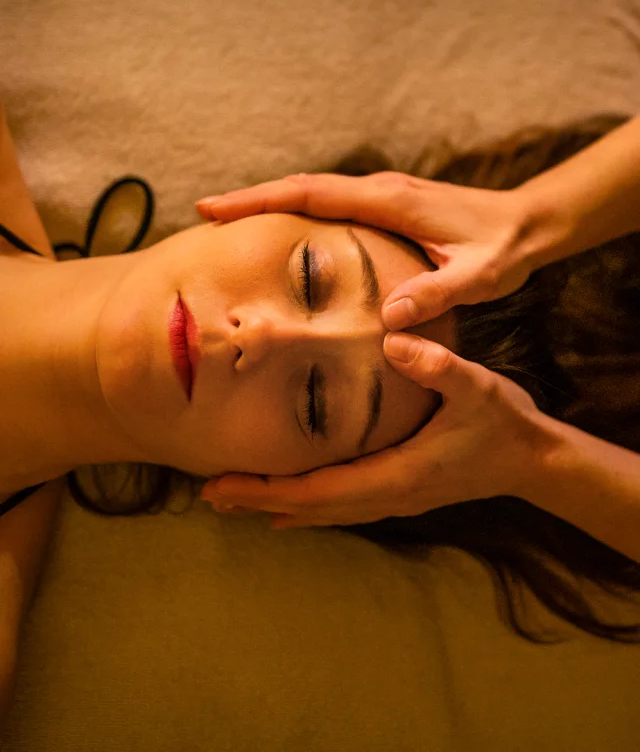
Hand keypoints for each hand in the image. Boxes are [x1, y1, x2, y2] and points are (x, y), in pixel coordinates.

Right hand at [196, 172, 532, 327]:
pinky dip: (296, 212)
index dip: (260, 200)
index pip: (311, 195)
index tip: (215, 208)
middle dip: (251, 198)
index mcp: (388, 202)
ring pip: (312, 193)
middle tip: (204, 213)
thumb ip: (434, 293)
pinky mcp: (386, 206)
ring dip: (270, 203)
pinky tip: (283, 233)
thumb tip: (388, 318)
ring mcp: (381, 195)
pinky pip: (329, 204)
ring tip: (229, 223)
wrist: (527, 223)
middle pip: (300, 188)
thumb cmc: (501, 249)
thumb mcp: (475, 277)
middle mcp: (378, 190)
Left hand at [200, 334, 548, 528]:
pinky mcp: (398, 493)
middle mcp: (389, 494)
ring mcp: (393, 498)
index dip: (270, 490)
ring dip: (276, 506)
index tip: (226, 485)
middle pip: (311, 508)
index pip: (321, 489)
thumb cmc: (503, 423)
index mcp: (398, 473)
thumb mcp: (477, 387)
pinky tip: (284, 510)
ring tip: (233, 501)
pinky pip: (339, 507)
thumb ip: (438, 366)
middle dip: (259, 501)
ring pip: (322, 512)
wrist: (532, 461)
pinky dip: (305, 507)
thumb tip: (394, 341)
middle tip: (207, 496)